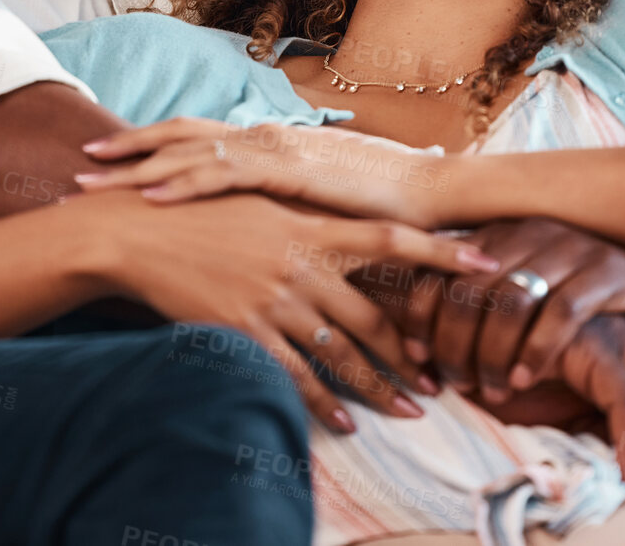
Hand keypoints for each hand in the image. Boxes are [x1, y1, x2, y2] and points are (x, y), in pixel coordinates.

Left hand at [78, 116, 450, 226]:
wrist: (427, 193)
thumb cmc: (381, 202)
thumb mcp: (318, 202)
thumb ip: (283, 202)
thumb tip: (255, 218)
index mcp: (270, 143)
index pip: (197, 139)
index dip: (149, 147)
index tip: (107, 160)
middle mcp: (265, 138)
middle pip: (178, 138)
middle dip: (126, 151)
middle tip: (78, 164)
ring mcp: (275, 151)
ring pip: (189, 154)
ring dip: (136, 167)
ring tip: (92, 180)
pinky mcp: (289, 174)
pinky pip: (225, 176)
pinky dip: (183, 183)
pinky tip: (150, 196)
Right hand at [79, 188, 496, 432]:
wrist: (138, 228)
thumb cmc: (198, 209)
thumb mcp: (259, 202)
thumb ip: (304, 213)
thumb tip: (338, 220)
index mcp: (310, 227)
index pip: (391, 240)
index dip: (441, 253)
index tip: (486, 263)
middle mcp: (301, 265)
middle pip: (373, 316)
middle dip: (411, 352)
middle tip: (441, 378)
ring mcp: (274, 300)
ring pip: (341, 353)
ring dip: (378, 386)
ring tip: (409, 410)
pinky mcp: (245, 329)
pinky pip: (294, 376)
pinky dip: (323, 403)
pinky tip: (343, 422)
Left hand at [379, 218, 624, 402]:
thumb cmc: (579, 305)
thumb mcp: (522, 298)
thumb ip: (477, 308)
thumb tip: (416, 344)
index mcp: (500, 233)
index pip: (440, 266)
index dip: (421, 313)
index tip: (414, 356)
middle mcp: (530, 232)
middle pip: (470, 287)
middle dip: (454, 343)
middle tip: (457, 384)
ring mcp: (571, 247)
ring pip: (510, 300)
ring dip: (492, 353)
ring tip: (492, 390)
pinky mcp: (607, 270)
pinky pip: (561, 312)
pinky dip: (536, 350)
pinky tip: (525, 379)